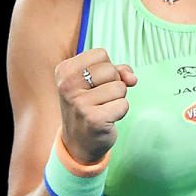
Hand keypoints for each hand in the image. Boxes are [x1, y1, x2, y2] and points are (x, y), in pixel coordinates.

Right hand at [54, 48, 137, 163]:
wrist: (79, 142)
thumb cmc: (90, 104)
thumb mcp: (98, 81)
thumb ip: (118, 70)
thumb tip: (132, 78)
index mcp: (64, 71)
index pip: (101, 54)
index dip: (106, 68)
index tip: (94, 83)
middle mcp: (67, 86)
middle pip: (111, 70)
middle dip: (114, 83)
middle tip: (99, 98)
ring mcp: (79, 103)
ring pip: (120, 88)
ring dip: (118, 98)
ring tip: (102, 108)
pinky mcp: (94, 119)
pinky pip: (123, 105)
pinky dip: (120, 111)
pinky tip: (107, 119)